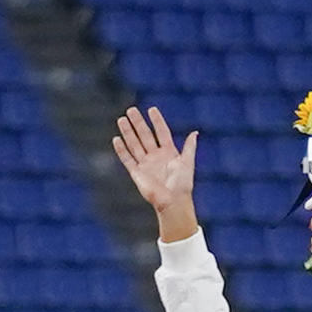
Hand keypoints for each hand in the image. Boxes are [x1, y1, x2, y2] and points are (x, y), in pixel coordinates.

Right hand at [114, 108, 202, 239]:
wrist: (173, 202)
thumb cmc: (183, 184)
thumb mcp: (188, 163)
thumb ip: (189, 147)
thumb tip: (195, 132)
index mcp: (169, 153)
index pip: (161, 132)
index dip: (157, 121)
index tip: (151, 109)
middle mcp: (156, 156)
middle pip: (145, 136)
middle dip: (138, 123)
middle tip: (131, 110)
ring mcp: (145, 164)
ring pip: (134, 144)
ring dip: (128, 132)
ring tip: (122, 119)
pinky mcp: (137, 173)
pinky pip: (127, 159)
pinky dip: (121, 150)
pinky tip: (116, 139)